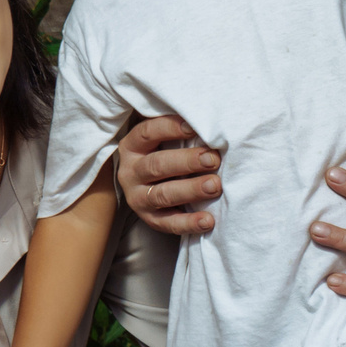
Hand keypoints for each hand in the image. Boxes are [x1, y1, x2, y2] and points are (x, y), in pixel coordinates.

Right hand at [115, 114, 221, 235]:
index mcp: (133, 146)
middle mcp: (131, 172)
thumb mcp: (164, 140)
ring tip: (215, 185)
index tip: (194, 127)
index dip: (170, 128)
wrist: (149, 185)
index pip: (148, 132)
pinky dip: (189, 223)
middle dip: (187, 162)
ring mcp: (137, 198)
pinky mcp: (149, 219)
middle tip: (213, 159)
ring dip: (191, 190)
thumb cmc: (166, 153)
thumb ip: (180, 132)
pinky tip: (208, 220)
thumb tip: (210, 123)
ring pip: (162, 194)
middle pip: (157, 165)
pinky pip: (168, 223)